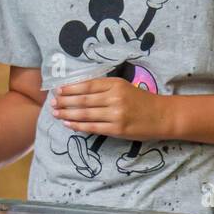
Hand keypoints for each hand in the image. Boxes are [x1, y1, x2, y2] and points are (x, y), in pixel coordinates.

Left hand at [50, 77, 170, 139]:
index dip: (69, 88)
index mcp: (115, 84)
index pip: (87, 85)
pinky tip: (67, 123)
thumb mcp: (123, 87)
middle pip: (83, 100)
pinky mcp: (117, 129)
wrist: (162, 116)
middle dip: (64, 101)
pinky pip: (92, 127)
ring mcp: (116, 114)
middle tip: (51, 103)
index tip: (57, 90)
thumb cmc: (141, 101)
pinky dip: (77, 125)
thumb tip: (77, 91)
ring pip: (85, 114)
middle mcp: (115, 98)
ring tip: (55, 113)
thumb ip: (103, 88)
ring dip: (67, 113)